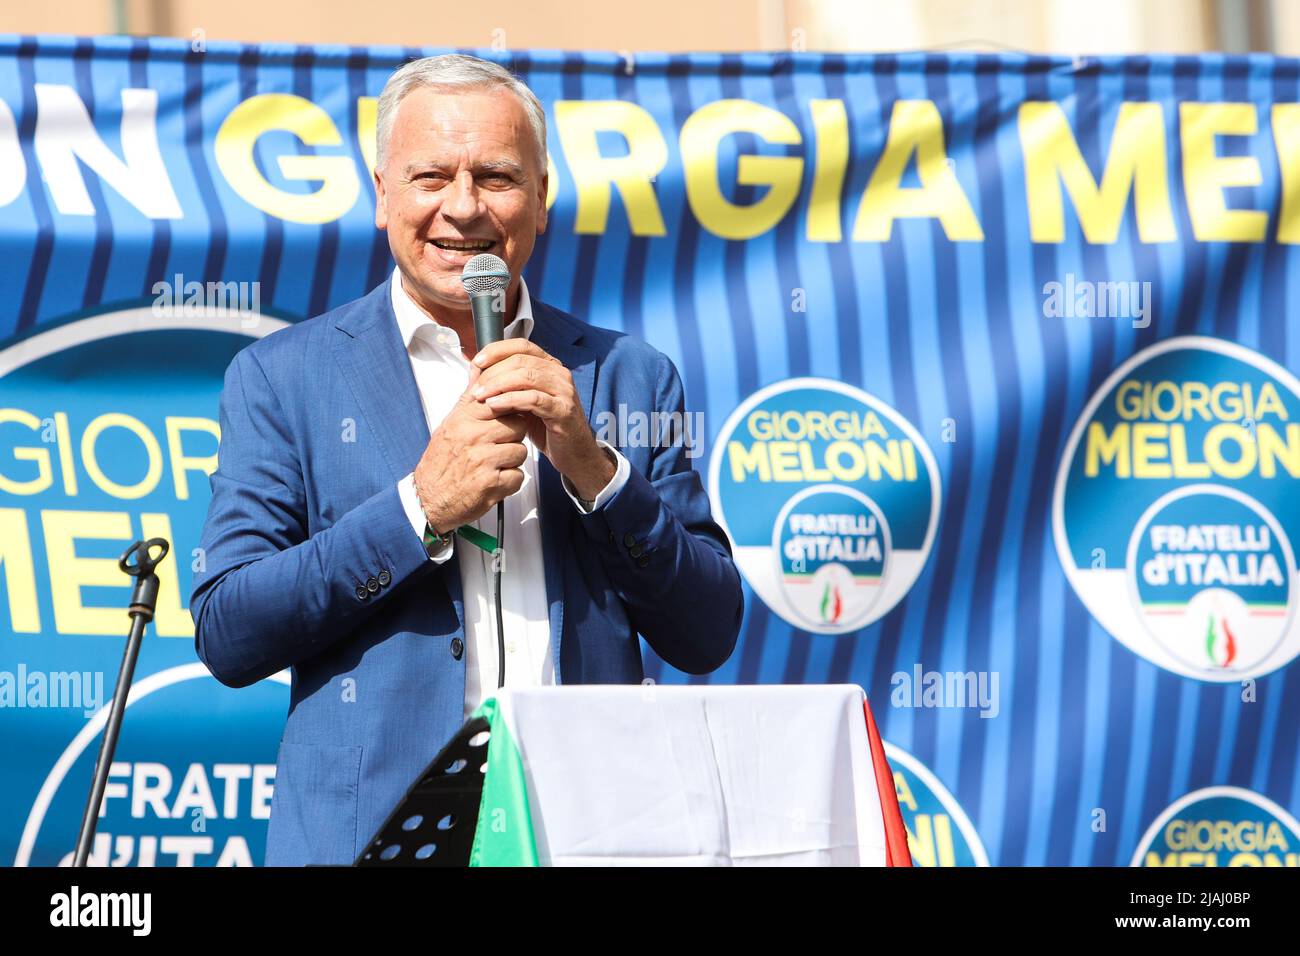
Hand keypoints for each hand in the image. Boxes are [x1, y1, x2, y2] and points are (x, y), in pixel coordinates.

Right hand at [413, 388, 528, 532]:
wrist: (428, 499)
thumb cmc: (441, 461)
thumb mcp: (451, 423)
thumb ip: (470, 397)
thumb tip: (478, 367)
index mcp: (464, 419)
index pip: (503, 402)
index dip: (509, 413)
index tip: (504, 421)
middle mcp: (473, 437)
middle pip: (518, 426)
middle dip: (512, 438)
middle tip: (496, 447)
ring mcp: (482, 461)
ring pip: (521, 451)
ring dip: (511, 461)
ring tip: (492, 465)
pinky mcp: (491, 484)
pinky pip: (518, 476)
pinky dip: (510, 482)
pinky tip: (493, 481)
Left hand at [470, 340, 613, 499]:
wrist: (572, 453)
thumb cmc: (546, 427)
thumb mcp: (521, 401)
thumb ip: (504, 385)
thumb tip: (475, 370)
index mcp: (549, 366)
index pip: (522, 345)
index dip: (497, 350)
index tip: (476, 362)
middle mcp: (559, 373)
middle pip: (521, 360)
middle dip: (493, 372)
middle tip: (475, 388)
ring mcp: (564, 390)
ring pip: (527, 376)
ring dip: (498, 385)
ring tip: (480, 397)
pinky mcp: (563, 410)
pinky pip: (533, 399)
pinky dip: (510, 400)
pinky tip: (494, 406)